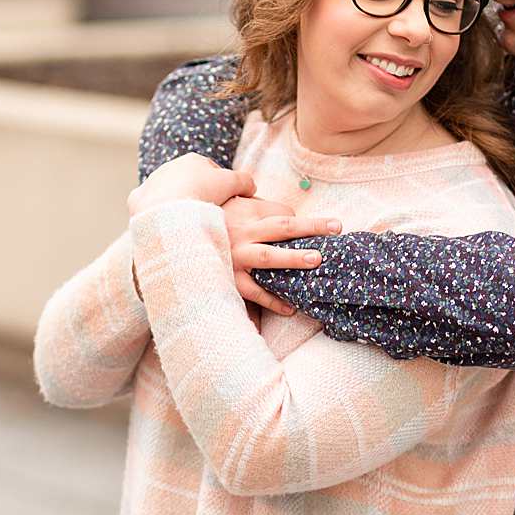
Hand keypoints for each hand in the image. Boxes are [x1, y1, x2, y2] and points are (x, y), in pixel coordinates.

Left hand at [128, 155, 256, 217]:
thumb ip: (245, 182)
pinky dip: (158, 216)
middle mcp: (170, 167)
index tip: (225, 205)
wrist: (167, 208)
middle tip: (207, 217)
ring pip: (169, 196)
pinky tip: (167, 227)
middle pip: (189, 183)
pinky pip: (150, 208)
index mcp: (193, 160)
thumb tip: (251, 186)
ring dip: (177, 207)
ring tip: (187, 225)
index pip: (211, 172)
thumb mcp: (234, 184)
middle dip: (198, 197)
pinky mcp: (138, 199)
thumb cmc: (202, 193)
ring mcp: (152, 182)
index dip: (221, 188)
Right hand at [221, 193, 339, 318]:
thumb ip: (252, 205)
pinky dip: (273, 301)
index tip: (324, 228)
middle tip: (336, 227)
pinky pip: (255, 292)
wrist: (178, 242)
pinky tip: (291, 308)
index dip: (301, 222)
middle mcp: (243, 233)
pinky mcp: (229, 279)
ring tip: (316, 259)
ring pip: (268, 257)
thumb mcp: (229, 207)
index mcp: (245, 213)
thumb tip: (278, 207)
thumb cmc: (211, 226)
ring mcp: (236, 256)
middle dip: (310, 226)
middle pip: (282, 226)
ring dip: (293, 257)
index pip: (280, 213)